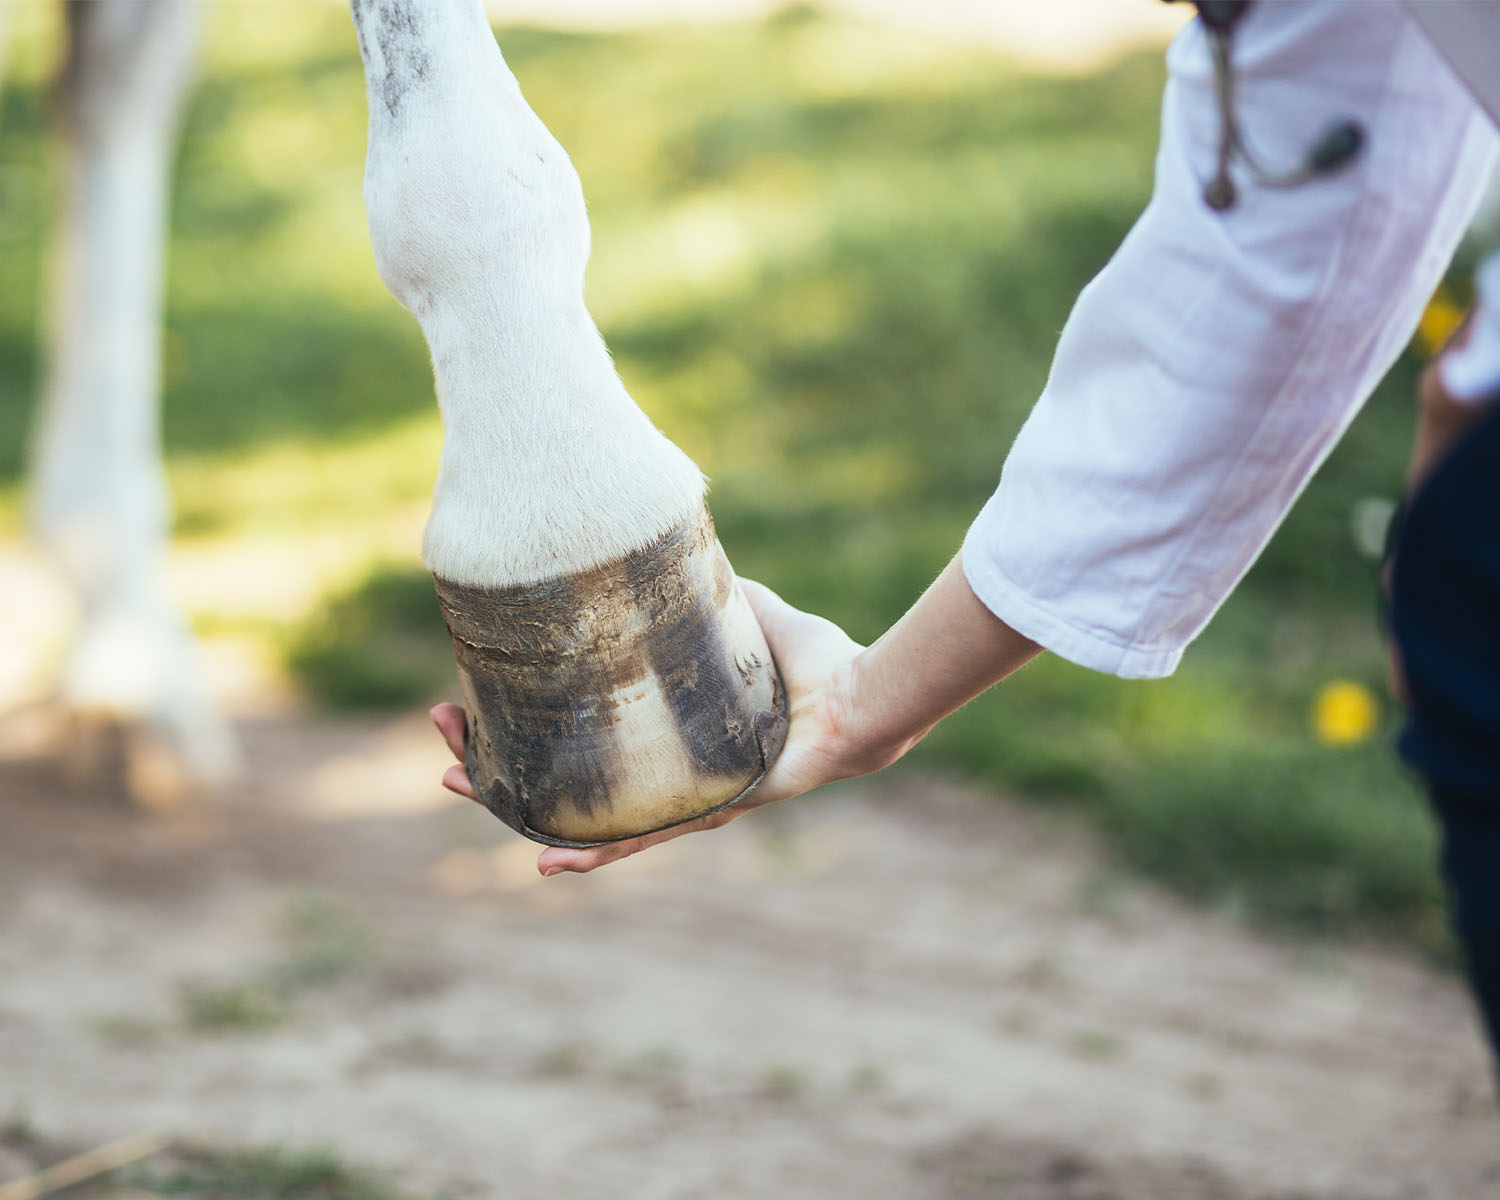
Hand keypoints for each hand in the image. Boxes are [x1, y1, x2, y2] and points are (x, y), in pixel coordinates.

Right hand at [430, 578, 874, 876]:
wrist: (860, 698)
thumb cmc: (816, 658)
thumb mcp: (750, 612)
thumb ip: (710, 593)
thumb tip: (669, 549)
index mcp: (665, 726)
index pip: (583, 728)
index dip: (528, 718)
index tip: (475, 693)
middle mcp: (664, 767)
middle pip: (567, 776)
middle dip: (501, 762)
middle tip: (448, 743)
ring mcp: (680, 796)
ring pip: (585, 814)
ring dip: (521, 807)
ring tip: (464, 789)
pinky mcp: (706, 812)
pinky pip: (643, 840)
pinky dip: (594, 856)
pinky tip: (545, 864)